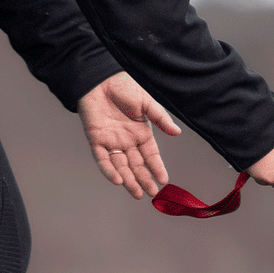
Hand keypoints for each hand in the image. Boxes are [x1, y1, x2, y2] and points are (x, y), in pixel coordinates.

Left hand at [77, 71, 181, 198]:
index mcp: (141, 133)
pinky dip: (109, 170)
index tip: (164, 180)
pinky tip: (118, 180)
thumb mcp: (147, 103)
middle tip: (152, 193)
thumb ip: (160, 119)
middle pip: (137, 165)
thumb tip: (177, 133)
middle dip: (145, 180)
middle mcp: (127, 141)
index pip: (151, 156)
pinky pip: (102, 159)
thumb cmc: (124, 87)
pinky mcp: (96, 139)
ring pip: (121, 166)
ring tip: (137, 193)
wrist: (100, 78)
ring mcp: (111, 142)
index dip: (157, 168)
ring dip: (129, 181)